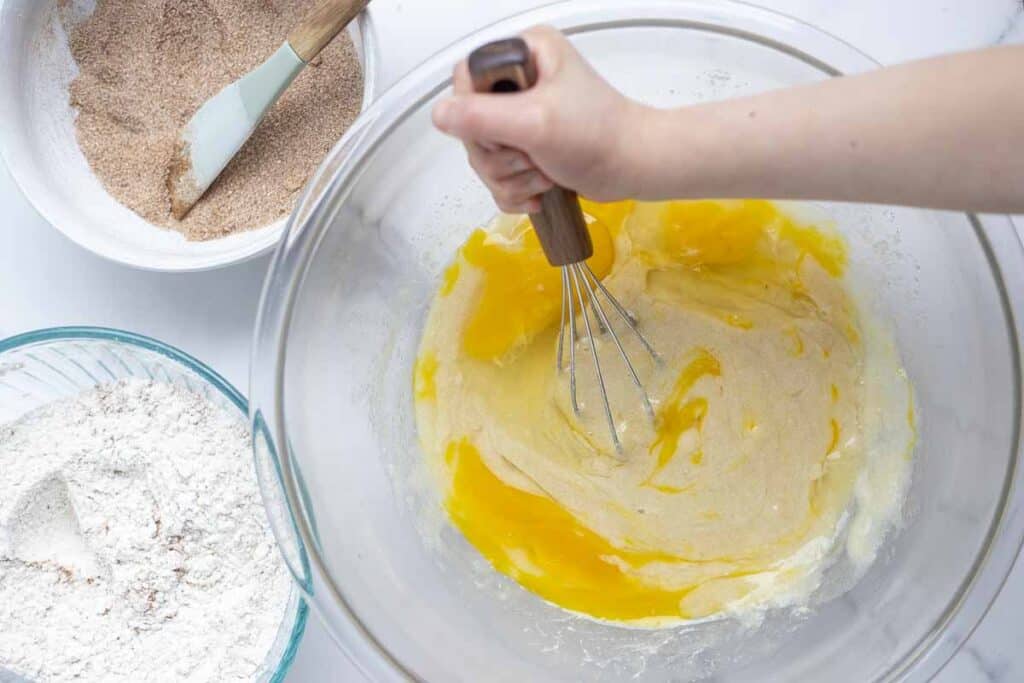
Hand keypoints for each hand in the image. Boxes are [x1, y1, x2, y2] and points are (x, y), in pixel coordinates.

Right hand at [432, 26, 644, 213]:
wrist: (635, 167)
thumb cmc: (598, 137)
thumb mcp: (535, 122)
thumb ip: (482, 117)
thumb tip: (438, 115)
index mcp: (523, 55)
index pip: (467, 79)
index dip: (474, 115)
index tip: (505, 132)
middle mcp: (521, 82)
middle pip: (470, 125)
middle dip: (499, 156)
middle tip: (531, 159)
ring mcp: (523, 117)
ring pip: (483, 156)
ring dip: (510, 178)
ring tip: (543, 176)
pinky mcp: (528, 147)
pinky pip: (498, 176)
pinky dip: (514, 191)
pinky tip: (539, 193)